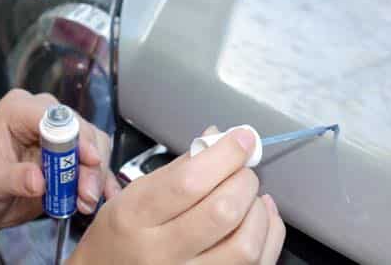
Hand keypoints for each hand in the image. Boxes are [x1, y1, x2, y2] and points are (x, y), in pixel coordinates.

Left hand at [0, 89, 120, 233]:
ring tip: (85, 201)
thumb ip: (12, 179)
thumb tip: (38, 179)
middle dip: (89, 162)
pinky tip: (105, 197)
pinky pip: (96, 160)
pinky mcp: (72, 151)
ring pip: (94, 143)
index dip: (74, 136)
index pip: (53, 116)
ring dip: (96, 174)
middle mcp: (41, 114)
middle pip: (80, 128)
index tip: (89, 160)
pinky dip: (103, 180)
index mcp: (16, 110)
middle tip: (86, 193)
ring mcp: (59, 132)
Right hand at [70, 126, 285, 263]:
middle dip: (243, 181)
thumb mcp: (135, 194)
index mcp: (135, 217)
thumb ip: (179, 166)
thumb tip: (220, 137)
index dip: (224, 156)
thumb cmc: (122, 233)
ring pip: (244, 246)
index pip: (188, 182)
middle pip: (221, 212)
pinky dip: (269, 236)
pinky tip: (261, 218)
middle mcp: (160, 254)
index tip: (242, 139)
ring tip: (250, 196)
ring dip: (258, 211)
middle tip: (242, 170)